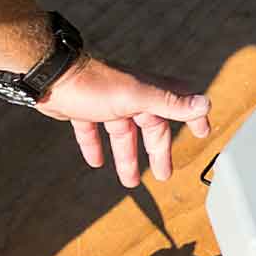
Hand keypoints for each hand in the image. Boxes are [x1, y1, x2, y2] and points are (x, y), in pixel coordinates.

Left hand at [37, 55, 213, 186]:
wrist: (50, 75)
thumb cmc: (93, 84)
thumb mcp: (136, 98)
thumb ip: (169, 103)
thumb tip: (204, 104)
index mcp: (146, 92)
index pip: (178, 103)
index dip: (192, 117)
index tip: (202, 132)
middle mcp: (129, 95)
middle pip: (150, 126)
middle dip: (157, 150)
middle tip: (163, 173)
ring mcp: (106, 102)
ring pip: (122, 133)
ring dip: (127, 156)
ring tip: (130, 180)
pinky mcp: (83, 109)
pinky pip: (93, 131)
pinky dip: (96, 146)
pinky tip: (95, 162)